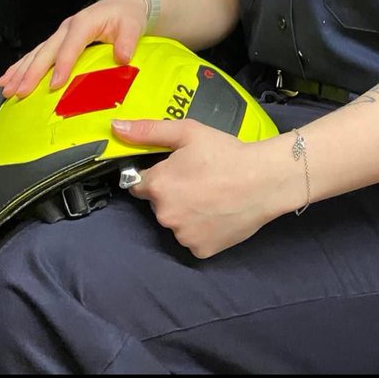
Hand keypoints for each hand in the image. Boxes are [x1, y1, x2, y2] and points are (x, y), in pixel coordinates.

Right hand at [0, 0, 148, 97]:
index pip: (70, 46)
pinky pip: (37, 54)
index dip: (62, 65)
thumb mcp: (132, 25)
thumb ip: (127, 41)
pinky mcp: (59, 41)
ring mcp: (61, 34)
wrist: (124, 4)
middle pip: (46, 51)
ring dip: (20, 71)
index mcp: (84, 23)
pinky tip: (8, 78)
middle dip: (31, 73)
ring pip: (36, 53)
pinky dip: (21, 67)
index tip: (54, 85)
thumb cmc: (127, 15)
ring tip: (6, 88)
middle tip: (19, 91)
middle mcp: (68, 27)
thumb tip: (122, 57)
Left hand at [114, 118, 273, 257]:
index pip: (139, 184)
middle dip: (172, 193)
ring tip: (211, 195)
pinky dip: (201, 229)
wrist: (263, 180)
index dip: (157, 175)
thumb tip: (115, 127)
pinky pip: (193, 239)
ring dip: (186, 212)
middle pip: (159, 204)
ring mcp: (182, 236)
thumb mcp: (186, 132)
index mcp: (158, 185)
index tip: (175, 170)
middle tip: (198, 179)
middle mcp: (165, 215)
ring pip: (176, 222)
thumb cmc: (225, 153)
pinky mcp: (200, 251)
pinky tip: (217, 213)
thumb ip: (148, 131)